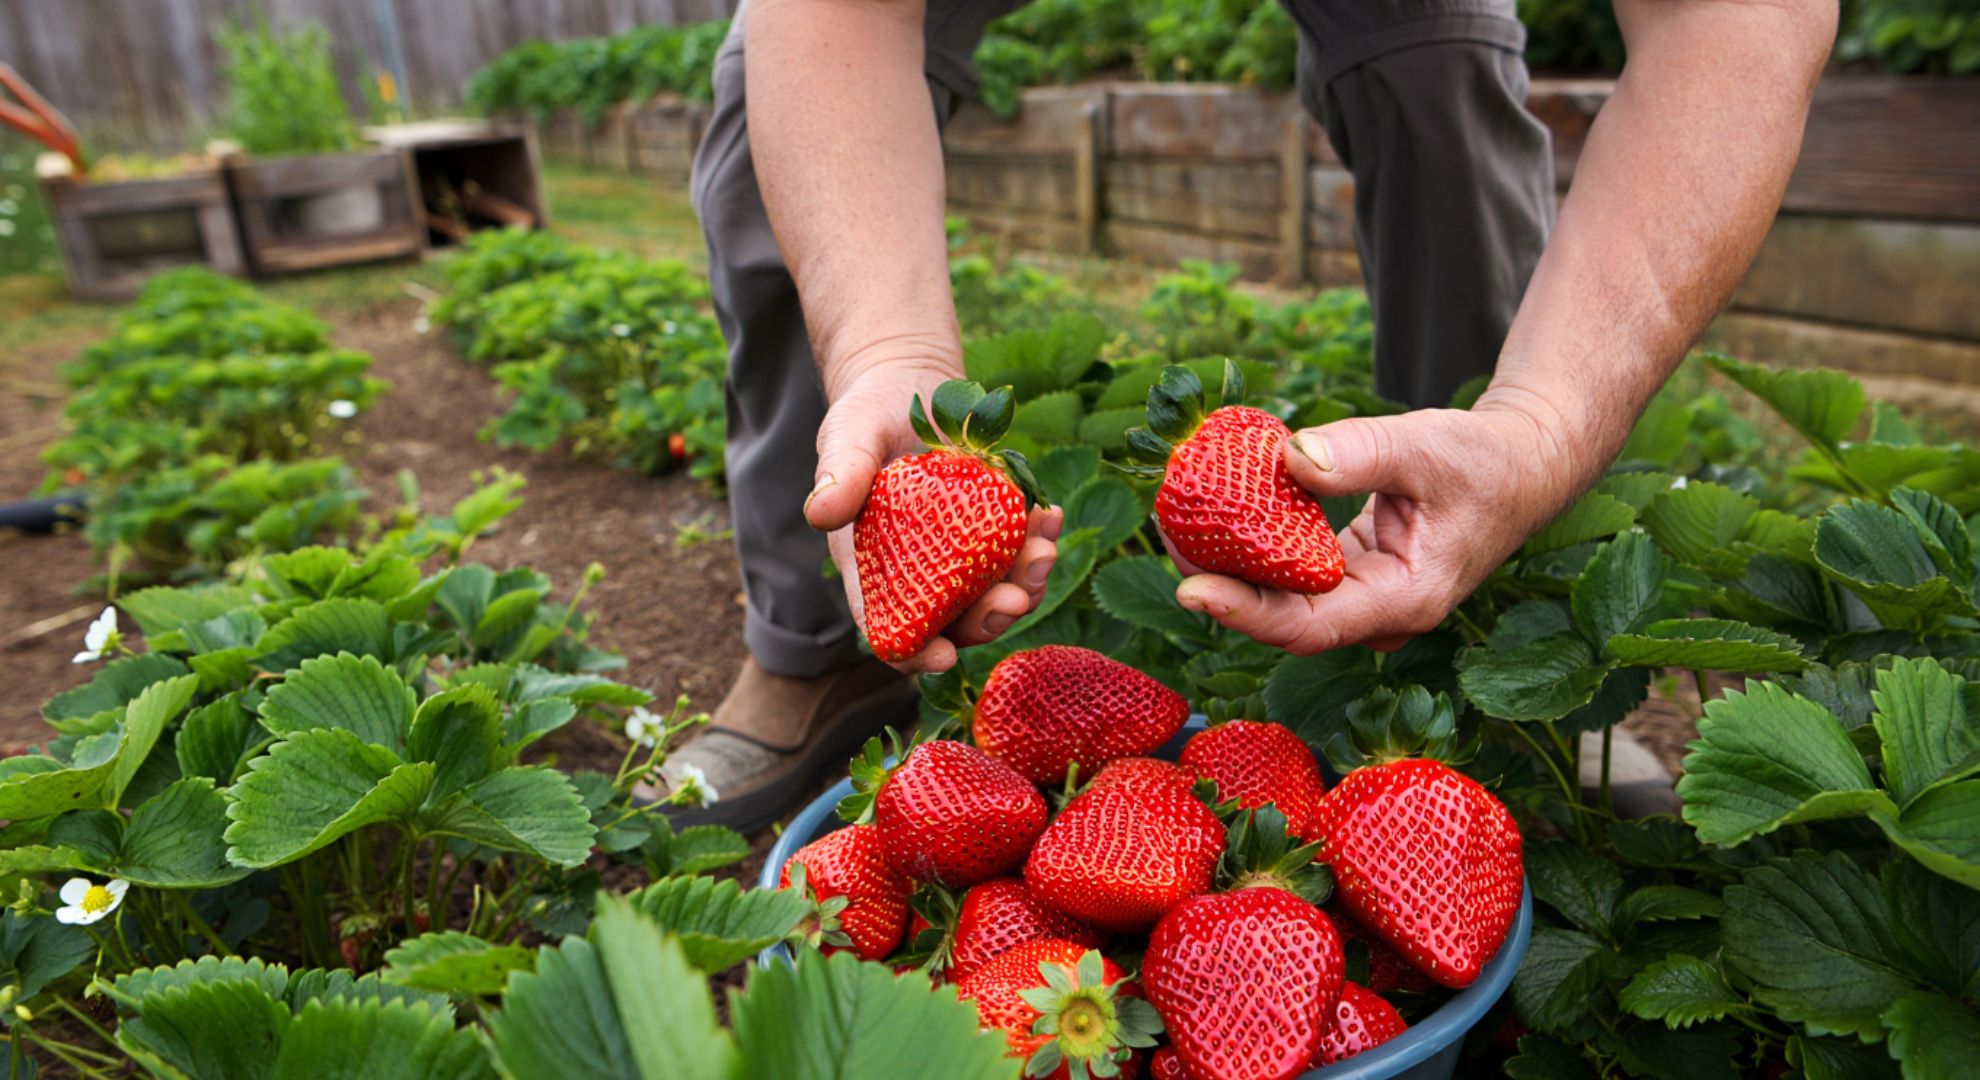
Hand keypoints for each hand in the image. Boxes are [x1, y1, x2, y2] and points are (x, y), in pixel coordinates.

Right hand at [804, 360, 1062, 673]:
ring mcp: (961, 553)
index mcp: (874, 565)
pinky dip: (1037, 540)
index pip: (890, 624)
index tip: (943, 656)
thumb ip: (840, 472)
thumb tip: (818, 514)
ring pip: (995, 591)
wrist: (910, 384)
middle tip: (1017, 599)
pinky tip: (1049, 516)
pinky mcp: (993, 529)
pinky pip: (1019, 551)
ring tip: (1043, 553)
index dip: (914, 651)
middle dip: (989, 618)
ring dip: (1025, 584)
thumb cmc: (867, 415)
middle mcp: (920, 570)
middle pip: (956, 619)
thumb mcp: (849, 434)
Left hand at [1169, 403, 1580, 652]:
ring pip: (1282, 597)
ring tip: (1175, 519)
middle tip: (1167, 531)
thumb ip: (1358, 453)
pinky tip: (1216, 512)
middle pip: (1282, 618)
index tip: (1190, 589)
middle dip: (1220, 583)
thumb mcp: (1424, 445)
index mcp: (1404, 600)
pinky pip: (1291, 571)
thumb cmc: (1480, 459)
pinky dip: (1255, 545)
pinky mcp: (1349, 576)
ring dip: (1229, 564)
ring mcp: (1363, 600)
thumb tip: (1285, 458)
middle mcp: (1379, 614)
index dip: (1245, 613)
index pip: (1309, 626)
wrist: (1520, 468)